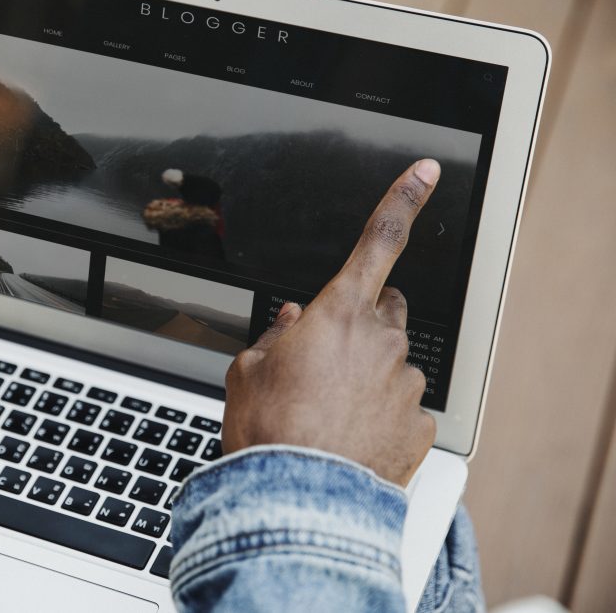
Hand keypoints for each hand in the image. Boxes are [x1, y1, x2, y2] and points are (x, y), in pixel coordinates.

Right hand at [222, 159, 440, 485]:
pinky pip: (403, 407)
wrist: (295, 498)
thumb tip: (287, 324)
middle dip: (363, 319)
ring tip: (328, 410)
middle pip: (386, 308)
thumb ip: (271, 337)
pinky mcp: (418, 426)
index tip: (425, 172)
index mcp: (338, 313)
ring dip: (369, 373)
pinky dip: (381, 414)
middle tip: (327, 353)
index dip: (403, 200)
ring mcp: (405, 385)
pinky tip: (350, 436)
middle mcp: (381, 341)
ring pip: (393, 362)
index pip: (378, 242)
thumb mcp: (246, 371)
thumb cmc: (267, 431)